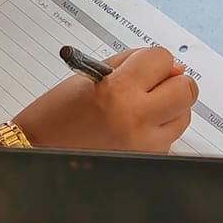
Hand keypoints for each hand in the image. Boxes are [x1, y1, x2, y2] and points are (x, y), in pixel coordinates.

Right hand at [13, 46, 197, 152]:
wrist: (37, 148)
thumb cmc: (58, 112)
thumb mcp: (93, 74)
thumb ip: (134, 64)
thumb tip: (173, 67)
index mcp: (119, 90)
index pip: (163, 60)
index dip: (153, 61)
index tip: (144, 66)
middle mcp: (135, 119)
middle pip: (186, 90)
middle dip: (173, 83)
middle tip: (155, 85)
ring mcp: (142, 145)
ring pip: (182, 117)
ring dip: (168, 108)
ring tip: (140, 109)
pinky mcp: (143, 162)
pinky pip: (168, 140)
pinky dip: (158, 131)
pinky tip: (133, 128)